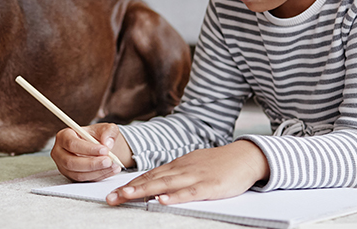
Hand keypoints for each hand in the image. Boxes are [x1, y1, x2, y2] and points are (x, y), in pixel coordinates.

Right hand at [51, 123, 134, 181]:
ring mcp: (64, 166)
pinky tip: (110, 170)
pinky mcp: (72, 176)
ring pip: (78, 174)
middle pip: (71, 162)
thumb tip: (107, 143)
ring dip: (97, 171)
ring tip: (113, 165)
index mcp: (64, 136)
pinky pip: (84, 180)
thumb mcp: (106, 128)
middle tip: (109, 161)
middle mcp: (60, 152)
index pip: (72, 143)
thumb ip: (109, 132)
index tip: (104, 150)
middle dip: (92, 163)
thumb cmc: (98, 136)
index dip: (88, 148)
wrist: (99, 147)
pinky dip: (99, 176)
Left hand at [105, 140, 267, 205]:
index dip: (130, 184)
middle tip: (111, 198)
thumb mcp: (193, 165)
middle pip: (151, 179)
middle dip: (129, 189)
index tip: (113, 192)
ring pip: (165, 184)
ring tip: (126, 196)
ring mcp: (195, 177)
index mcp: (178, 165)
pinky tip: (162, 200)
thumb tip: (157, 184)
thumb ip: (176, 173)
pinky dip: (175, 197)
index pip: (149, 175)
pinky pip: (189, 192)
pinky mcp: (210, 186)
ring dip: (144, 190)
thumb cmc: (219, 163)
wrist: (246, 157)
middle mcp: (182, 169)